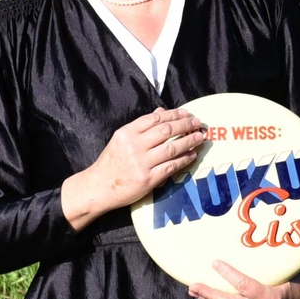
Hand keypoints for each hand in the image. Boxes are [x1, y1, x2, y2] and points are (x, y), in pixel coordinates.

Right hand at [61, 108, 206, 230]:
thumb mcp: (121, 139)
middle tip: (197, 123)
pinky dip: (184, 159)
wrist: (99, 187)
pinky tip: (192, 154)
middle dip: (185, 125)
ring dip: (189, 141)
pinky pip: (171, 166)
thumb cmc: (111, 162)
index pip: (155, 118)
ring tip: (200, 137)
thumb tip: (161, 112)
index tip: (186, 113)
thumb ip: (141, 126)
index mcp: (126, 133)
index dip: (173, 114)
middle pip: (166, 131)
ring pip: (172, 148)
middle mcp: (134, 146)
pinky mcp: (148, 179)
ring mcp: (142, 163)